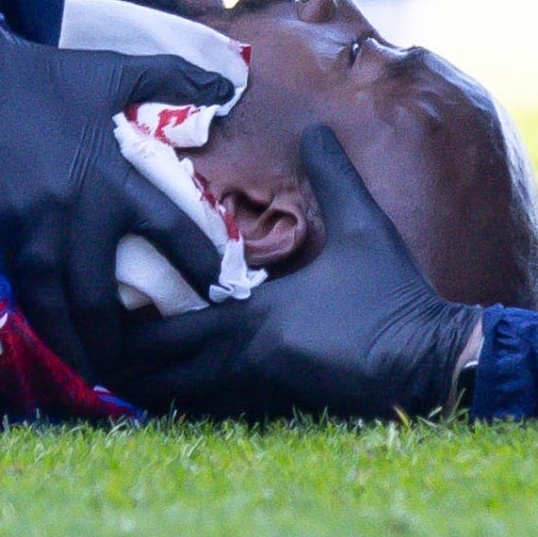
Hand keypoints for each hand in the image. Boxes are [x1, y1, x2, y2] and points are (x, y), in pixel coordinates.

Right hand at [0, 25, 234, 380]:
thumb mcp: (114, 68)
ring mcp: (27, 231)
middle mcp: (74, 214)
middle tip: (143, 364)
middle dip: (123, 339)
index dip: (200, 266)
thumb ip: (176, 77)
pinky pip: (13, 293)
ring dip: (74, 348)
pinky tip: (40, 350)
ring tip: (92, 375)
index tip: (220, 290)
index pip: (171, 232)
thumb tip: (232, 84)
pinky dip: (30, 324)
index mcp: (112, 176)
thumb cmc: (42, 76)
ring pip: (54, 309)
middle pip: (103, 296)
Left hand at [113, 125, 482, 419]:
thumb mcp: (363, 226)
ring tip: (131, 350)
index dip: (126, 316)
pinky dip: (187, 394)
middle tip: (102, 324)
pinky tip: (182, 374)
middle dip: (125, 350)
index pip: (163, 325)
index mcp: (250, 315)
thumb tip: (315, 126)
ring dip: (152, 376)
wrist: (434, 361)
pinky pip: (211, 410)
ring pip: (177, 396)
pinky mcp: (276, 409)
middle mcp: (242, 359)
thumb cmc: (394, 293)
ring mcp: (257, 391)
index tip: (106, 289)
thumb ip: (332, 174)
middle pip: (154, 370)